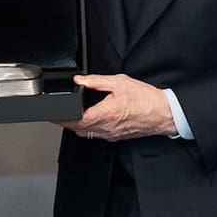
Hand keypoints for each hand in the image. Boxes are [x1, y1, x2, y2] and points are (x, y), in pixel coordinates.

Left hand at [59, 73, 175, 141]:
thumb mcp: (119, 82)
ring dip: (77, 126)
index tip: (52, 113)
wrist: (164, 113)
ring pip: (87, 134)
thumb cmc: (146, 99)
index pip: (75, 121)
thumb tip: (80, 80)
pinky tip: (90, 118)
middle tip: (58, 113)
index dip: (61, 118)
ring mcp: (111, 135)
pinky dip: (89, 127)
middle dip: (66, 122)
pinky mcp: (116, 137)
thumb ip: (96, 81)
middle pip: (78, 130)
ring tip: (71, 115)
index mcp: (105, 114)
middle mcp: (107, 128)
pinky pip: (97, 134)